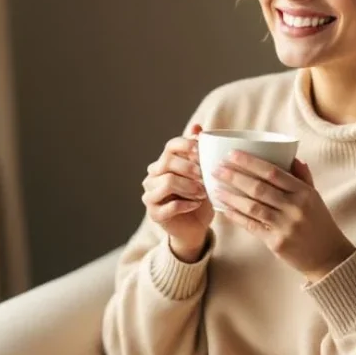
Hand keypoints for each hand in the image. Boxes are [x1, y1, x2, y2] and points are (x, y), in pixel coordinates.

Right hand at [142, 124, 213, 262]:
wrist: (196, 227)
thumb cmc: (199, 197)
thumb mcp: (203, 174)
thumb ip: (198, 152)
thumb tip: (197, 127)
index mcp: (164, 162)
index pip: (171, 146)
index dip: (187, 146)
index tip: (202, 153)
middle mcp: (153, 176)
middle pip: (168, 162)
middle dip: (189, 168)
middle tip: (205, 177)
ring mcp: (150, 194)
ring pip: (167, 182)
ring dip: (189, 187)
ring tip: (203, 193)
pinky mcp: (153, 213)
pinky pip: (170, 206)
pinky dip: (186, 204)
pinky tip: (196, 204)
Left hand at [212, 151, 354, 281]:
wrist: (329, 257)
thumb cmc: (319, 223)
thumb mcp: (315, 197)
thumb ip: (303, 177)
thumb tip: (292, 157)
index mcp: (304, 192)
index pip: (273, 172)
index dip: (250, 162)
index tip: (232, 154)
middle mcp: (295, 207)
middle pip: (258, 188)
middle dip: (234, 177)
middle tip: (216, 169)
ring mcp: (285, 226)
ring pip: (252, 207)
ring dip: (231, 196)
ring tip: (215, 188)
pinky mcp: (277, 243)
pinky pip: (252, 226)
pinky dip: (236, 216)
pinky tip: (224, 209)